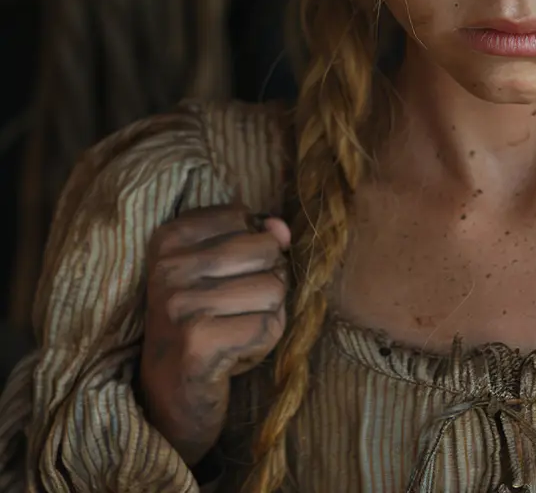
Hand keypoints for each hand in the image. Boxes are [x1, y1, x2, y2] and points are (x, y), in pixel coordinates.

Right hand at [139, 205, 290, 466]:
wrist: (169, 402)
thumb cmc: (203, 325)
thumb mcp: (222, 271)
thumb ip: (255, 238)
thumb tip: (283, 229)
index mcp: (168, 239)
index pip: (247, 218)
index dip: (253, 253)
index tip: (221, 283)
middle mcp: (168, 268)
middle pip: (266, 251)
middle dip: (266, 285)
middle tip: (231, 314)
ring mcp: (179, 306)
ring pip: (274, 289)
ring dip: (265, 318)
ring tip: (231, 335)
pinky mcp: (197, 344)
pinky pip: (268, 327)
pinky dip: (262, 346)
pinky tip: (232, 358)